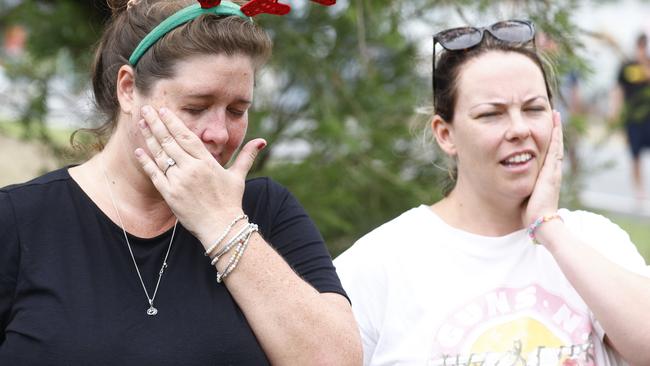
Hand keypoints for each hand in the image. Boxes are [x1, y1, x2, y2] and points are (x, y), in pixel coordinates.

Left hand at [134, 105, 265, 244]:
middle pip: (170, 141)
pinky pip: (155, 174)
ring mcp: (179, 181)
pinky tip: (139, 151)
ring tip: (141, 124)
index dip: (174, 122)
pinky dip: (146, 162)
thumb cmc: (230, 202)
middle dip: (157, 124)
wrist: (221, 228)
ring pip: (160, 155)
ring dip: (149, 138)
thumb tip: (262, 141)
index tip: (163, 110)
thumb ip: (247, 156)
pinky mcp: (170, 194)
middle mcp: (191, 169)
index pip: (187, 137)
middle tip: (146, 109)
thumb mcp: (238, 176)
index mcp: (207, 162)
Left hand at [523, 110, 563, 226]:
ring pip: (556, 144)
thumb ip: (523, 190)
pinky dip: (555, 135)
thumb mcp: (526, 197)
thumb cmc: (531, 215)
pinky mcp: (552, 170)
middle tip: (554, 115)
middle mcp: (553, 171)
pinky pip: (555, 148)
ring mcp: (554, 170)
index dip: (549, 143)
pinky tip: (555, 123)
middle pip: (555, 146)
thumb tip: (512, 188)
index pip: (548, 156)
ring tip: (555, 114)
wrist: (542, 222)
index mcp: (547, 178)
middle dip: (554, 131)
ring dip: (556, 129)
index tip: (547, 130)